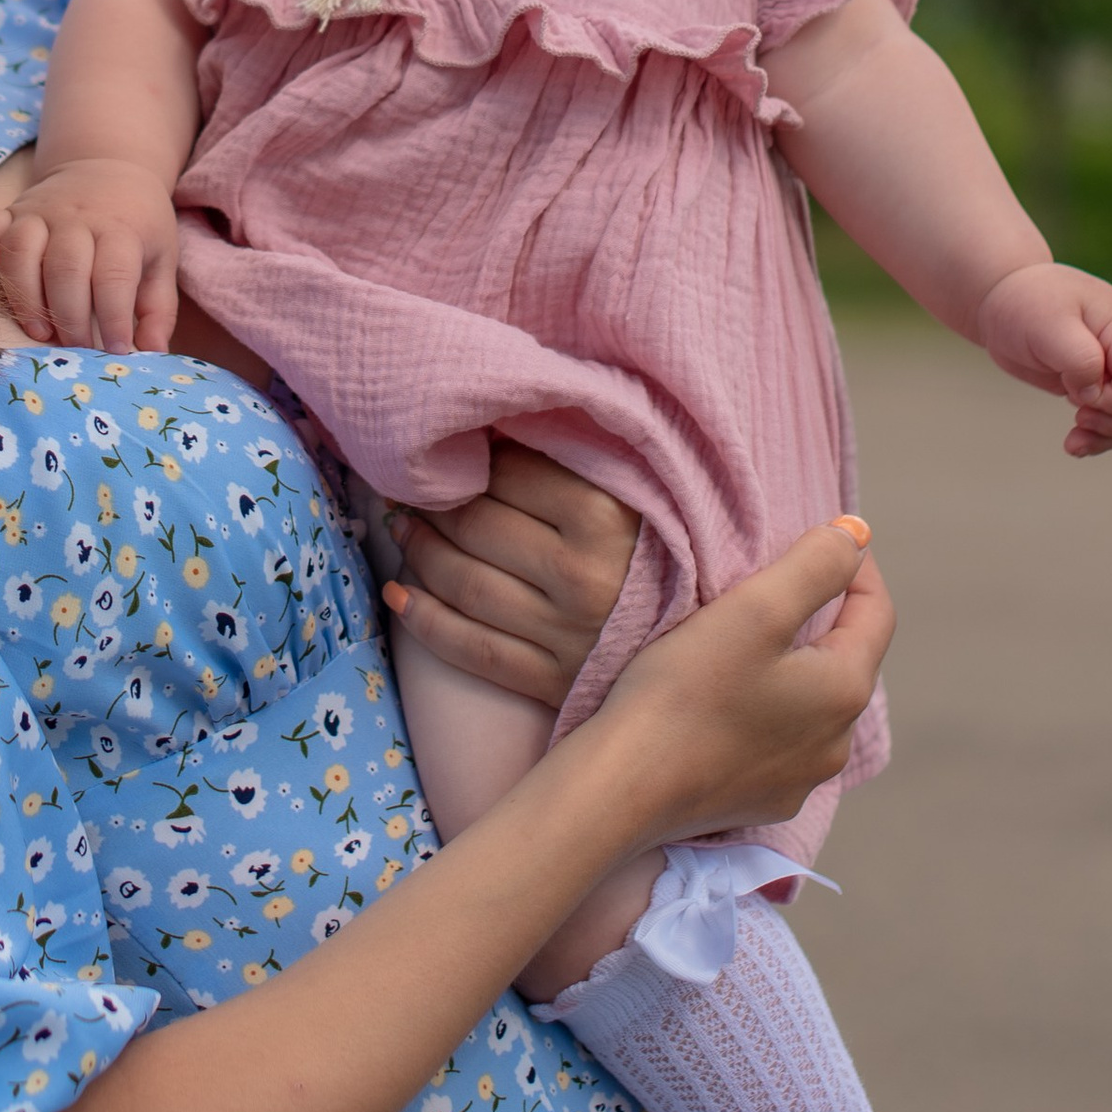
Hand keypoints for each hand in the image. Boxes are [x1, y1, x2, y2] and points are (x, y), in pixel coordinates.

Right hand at [0, 155, 180, 352]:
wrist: (111, 167)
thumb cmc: (137, 224)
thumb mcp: (162, 258)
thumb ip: (158, 308)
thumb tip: (152, 354)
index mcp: (120, 229)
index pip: (113, 275)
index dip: (114, 317)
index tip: (117, 351)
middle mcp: (76, 218)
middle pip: (65, 268)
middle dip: (69, 315)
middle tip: (77, 348)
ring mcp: (40, 212)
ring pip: (22, 251)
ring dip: (26, 296)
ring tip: (39, 332)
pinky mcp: (13, 211)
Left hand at [378, 444, 641, 708]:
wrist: (711, 645)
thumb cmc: (664, 551)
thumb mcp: (636, 492)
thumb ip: (577, 459)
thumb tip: (491, 429)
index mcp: (607, 517)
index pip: (509, 474)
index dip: (470, 459)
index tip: (449, 450)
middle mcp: (584, 577)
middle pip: (477, 528)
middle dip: (432, 504)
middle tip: (408, 488)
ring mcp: (567, 635)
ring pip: (468, 587)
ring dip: (421, 554)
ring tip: (404, 530)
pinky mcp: (555, 682)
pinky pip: (474, 650)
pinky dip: (426, 621)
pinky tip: (400, 595)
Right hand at [598, 517, 892, 844]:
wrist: (623, 786)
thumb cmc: (686, 690)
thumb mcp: (755, 608)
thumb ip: (815, 565)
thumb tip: (858, 535)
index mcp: (845, 692)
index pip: (876, 612)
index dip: (854, 565)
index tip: (818, 536)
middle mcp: (836, 745)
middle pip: (845, 659)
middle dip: (820, 616)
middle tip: (773, 583)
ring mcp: (799, 781)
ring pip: (812, 704)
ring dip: (792, 667)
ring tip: (746, 640)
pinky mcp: (761, 803)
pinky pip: (779, 744)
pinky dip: (766, 711)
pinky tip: (727, 700)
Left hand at [976, 259, 1111, 455]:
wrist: (1004, 299)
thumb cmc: (1025, 303)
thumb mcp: (1046, 324)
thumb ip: (1078, 358)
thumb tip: (1094, 394)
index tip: (1077, 395)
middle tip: (1077, 422)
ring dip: (1109, 436)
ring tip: (1072, 445)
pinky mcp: (1099, 382)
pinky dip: (1099, 436)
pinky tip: (1074, 444)